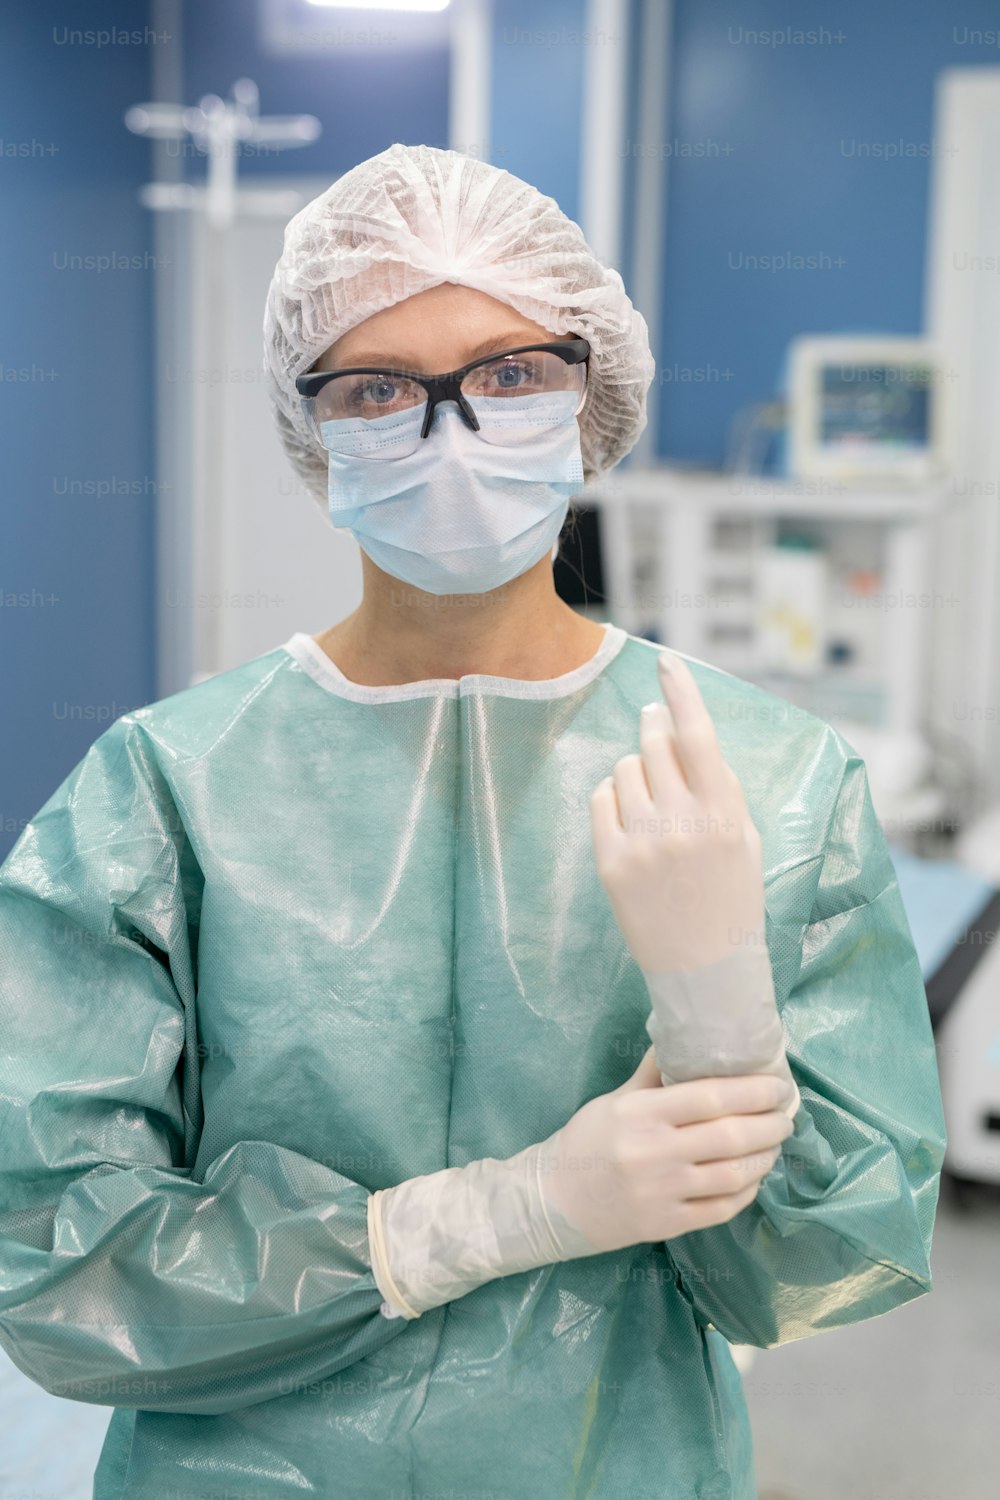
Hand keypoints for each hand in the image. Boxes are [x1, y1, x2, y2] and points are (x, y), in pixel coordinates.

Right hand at [538, 1047, 794, 1255]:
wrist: (555, 1202)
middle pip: (730, 1137)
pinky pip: (722, 1209)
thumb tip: (685, 1036)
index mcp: (641, 1114)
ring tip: (774, 1144)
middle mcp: (655, 1152)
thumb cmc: (586, 1142)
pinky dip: (746, 1191)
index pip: (710, 1097)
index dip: (752, 1091)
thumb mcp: (615, 1100)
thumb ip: (653, 1073)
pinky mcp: (668, 1225)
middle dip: (769, 1124)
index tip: (777, 1085)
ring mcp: (664, 1192)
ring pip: (733, 1175)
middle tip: (786, 1115)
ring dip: (764, 1158)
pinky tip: (753, 1177)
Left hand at [589, 649, 764, 972]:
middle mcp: (683, 821)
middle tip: (654, 726)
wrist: (705, 969)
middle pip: (655, 744)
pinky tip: (630, 820)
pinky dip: (613, 799)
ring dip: (636, 772)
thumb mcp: (745, 839)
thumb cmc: (730, 898)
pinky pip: (601, 800)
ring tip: (653, 802)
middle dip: (654, 729)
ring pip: (625, 769)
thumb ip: (721, 787)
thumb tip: (684, 734)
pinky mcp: (612, 862)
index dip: (681, 692)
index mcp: (725, 812)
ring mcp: (644, 842)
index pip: (700, 734)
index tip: (665, 662)